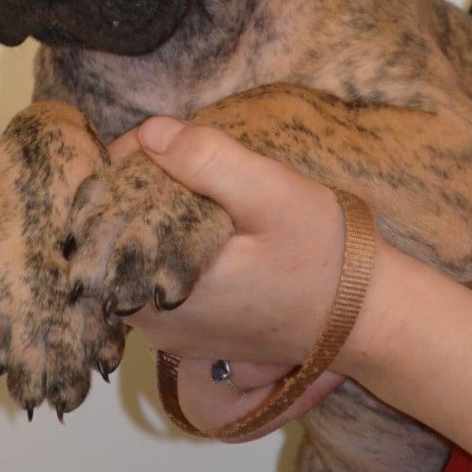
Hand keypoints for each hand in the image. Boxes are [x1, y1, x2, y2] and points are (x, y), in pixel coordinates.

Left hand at [113, 116, 354, 434]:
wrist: (367, 317)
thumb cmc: (324, 258)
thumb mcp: (271, 194)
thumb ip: (207, 161)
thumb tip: (150, 134)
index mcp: (162, 290)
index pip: (104, 220)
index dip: (121, 172)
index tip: (153, 145)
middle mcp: (153, 323)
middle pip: (110, 244)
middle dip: (132, 196)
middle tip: (172, 160)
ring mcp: (167, 336)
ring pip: (129, 262)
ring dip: (148, 222)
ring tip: (188, 189)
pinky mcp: (186, 337)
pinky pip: (151, 282)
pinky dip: (164, 248)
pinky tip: (199, 225)